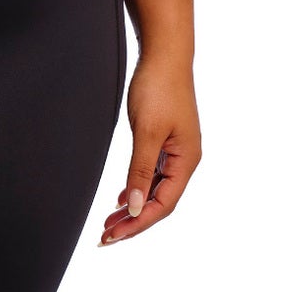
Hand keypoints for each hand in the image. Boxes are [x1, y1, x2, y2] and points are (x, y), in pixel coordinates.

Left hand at [99, 57, 200, 244]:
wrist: (163, 54)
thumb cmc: (158, 88)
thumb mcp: (147, 133)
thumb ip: (140, 170)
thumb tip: (135, 207)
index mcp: (187, 161)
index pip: (163, 205)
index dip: (138, 223)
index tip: (112, 236)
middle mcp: (184, 159)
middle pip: (159, 201)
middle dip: (133, 221)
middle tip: (105, 237)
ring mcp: (176, 150)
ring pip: (154, 188)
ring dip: (133, 206)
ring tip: (109, 223)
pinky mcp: (165, 140)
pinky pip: (152, 173)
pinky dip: (136, 187)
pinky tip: (122, 197)